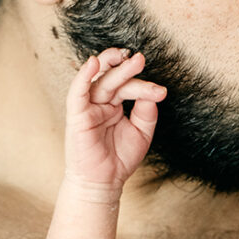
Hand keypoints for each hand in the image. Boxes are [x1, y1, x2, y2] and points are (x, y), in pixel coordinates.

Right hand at [65, 48, 165, 192]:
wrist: (104, 183)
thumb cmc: (120, 158)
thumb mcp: (142, 132)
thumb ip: (146, 112)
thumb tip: (153, 94)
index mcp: (114, 105)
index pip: (129, 88)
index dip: (145, 87)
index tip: (161, 92)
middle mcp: (100, 103)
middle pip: (114, 79)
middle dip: (127, 68)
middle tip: (141, 59)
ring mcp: (88, 108)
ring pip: (99, 81)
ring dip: (110, 65)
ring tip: (126, 56)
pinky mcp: (76, 115)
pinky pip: (77, 92)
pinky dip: (83, 76)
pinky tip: (93, 63)